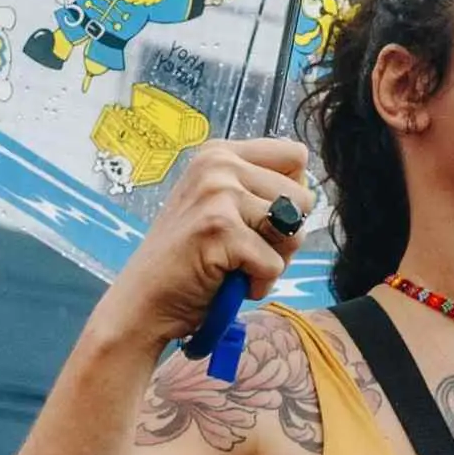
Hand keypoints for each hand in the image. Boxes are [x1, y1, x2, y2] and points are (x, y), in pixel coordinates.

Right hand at [89, 137, 310, 349]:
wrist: (143, 301)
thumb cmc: (189, 261)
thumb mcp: (221, 207)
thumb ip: (259, 191)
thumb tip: (310, 194)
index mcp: (220, 153)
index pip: (296, 155)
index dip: (291, 195)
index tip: (260, 219)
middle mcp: (218, 164)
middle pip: (302, 196)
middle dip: (285, 235)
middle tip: (245, 251)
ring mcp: (218, 194)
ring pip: (294, 230)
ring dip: (274, 260)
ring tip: (236, 265)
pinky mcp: (220, 228)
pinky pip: (274, 263)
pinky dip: (257, 284)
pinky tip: (226, 282)